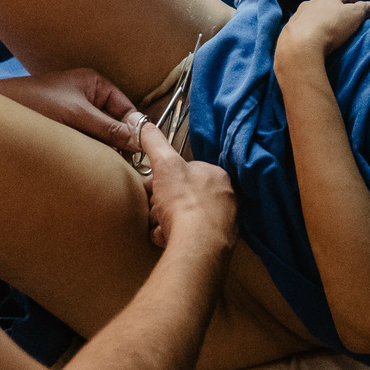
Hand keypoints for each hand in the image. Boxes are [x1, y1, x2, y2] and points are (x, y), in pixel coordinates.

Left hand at [0, 69, 141, 150]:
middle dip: (120, 142)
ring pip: (102, 135)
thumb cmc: (36, 102)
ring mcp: (77, 114)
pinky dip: (92, 151)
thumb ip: (109, 128)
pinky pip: (88, 141)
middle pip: (116, 124)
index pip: (127, 108)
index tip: (143, 149)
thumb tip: (139, 139)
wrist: (0, 111)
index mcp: (96, 84)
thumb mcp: (77, 115)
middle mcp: (89, 97)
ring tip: (109, 164)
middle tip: (127, 163)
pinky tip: (92, 162)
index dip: (135, 128)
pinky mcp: (67, 129)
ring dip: (105, 148)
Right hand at [140, 123, 236, 251]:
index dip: (165, 178)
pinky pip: (190, 237)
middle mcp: (225, 198)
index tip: (152, 186)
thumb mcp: (166, 164)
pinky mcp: (217, 245)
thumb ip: (155, 142)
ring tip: (161, 226)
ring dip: (167, 221)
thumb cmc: (184, 201)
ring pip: (186, 218)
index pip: (186, 171)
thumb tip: (144, 123)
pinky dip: (176, 237)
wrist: (197, 245)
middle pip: (185, 196)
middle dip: (165, 203)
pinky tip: (168, 239)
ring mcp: (223, 223)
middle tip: (155, 209)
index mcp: (217, 176)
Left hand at [278, 0, 369, 59]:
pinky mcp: (289, 30)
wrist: (300, 46)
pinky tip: (311, 37)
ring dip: (319, 17)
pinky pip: (301, 26)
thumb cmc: (331, 27)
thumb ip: (364, 9)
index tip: (357, 3)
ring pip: (311, 13)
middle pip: (325, 1)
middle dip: (334, 7)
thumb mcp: (354, 16)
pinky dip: (308, 29)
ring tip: (326, 27)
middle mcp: (310, 2)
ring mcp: (298, 16)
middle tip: (342, 15)